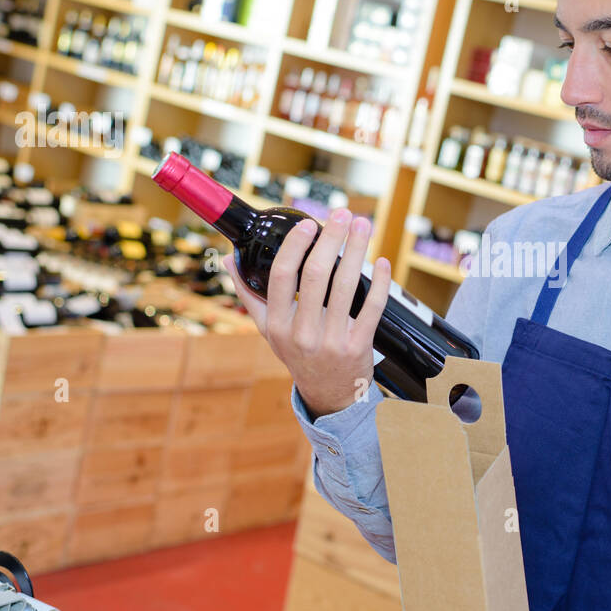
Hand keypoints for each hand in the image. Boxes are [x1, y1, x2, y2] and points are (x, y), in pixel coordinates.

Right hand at [224, 207, 391, 418]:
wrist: (329, 396)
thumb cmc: (299, 355)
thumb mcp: (269, 330)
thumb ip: (249, 295)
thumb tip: (229, 259)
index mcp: (277, 326)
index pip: (281, 276)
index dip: (295, 245)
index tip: (308, 222)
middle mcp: (302, 334)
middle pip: (316, 275)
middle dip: (331, 238)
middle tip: (343, 213)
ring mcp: (332, 342)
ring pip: (347, 286)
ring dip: (357, 250)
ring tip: (364, 225)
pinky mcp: (359, 347)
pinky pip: (373, 307)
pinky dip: (380, 281)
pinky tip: (382, 262)